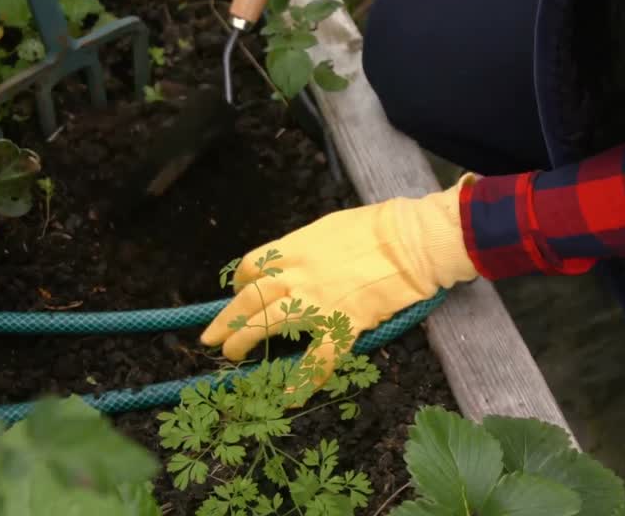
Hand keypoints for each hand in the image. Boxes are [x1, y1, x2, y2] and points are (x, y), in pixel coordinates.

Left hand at [200, 176, 478, 389]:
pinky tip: (292, 398)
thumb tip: (299, 258)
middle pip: (249, 300)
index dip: (240, 283)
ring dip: (245, 342)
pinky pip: (316, 360)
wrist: (410, 242)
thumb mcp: (331, 227)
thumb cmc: (379, 227)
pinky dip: (303, 382)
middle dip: (227, 321)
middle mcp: (296, 276)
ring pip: (266, 325)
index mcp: (294, 249)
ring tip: (234, 356)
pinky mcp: (341, 326)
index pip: (252, 267)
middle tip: (213, 338)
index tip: (239, 293)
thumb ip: (309, 247)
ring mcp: (315, 302)